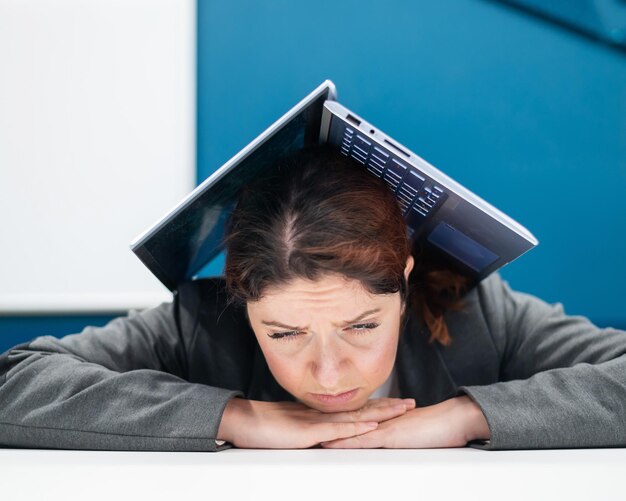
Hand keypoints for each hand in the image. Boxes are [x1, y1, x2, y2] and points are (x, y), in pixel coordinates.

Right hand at [217, 397, 415, 448]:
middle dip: (388, 407)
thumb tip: (324, 434)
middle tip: (411, 403)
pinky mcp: (308, 431)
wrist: (243, 421)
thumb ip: (311, 429)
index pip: (355, 408)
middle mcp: (323, 414)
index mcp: (321, 413)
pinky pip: (336, 430)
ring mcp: (316, 421)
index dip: (377, 406)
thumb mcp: (294, 429)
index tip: (396, 403)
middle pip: (361, 409)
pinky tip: (371, 427)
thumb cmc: (264, 427)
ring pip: (354, 417)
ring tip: (401, 411)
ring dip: (379, 414)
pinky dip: (356, 428)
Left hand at [319, 396, 489, 448]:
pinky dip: (345, 441)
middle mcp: (377, 420)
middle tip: (296, 424)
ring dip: (326, 431)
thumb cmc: (436, 427)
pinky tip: (330, 443)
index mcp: (380, 418)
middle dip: (320, 423)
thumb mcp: (409, 430)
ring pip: (348, 429)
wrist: (455, 420)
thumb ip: (392, 431)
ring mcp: (382, 428)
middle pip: (344, 422)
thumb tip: (381, 437)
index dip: (329, 419)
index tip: (308, 419)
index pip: (350, 418)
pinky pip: (363, 440)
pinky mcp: (390, 437)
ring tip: (303, 433)